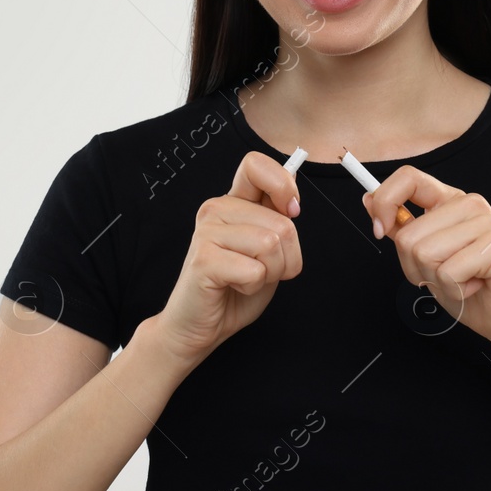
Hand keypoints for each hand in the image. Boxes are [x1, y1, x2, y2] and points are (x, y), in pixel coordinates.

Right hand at [152, 151, 303, 365]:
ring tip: (246, 279)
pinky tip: (234, 287)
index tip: (290, 212)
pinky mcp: (204, 259)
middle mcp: (216, 209)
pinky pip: (255, 270)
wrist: (199, 325)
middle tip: (261, 270)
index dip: (283, 186)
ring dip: (271, 273)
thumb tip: (292, 202)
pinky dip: (254, 286)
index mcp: (232, 202)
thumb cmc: (235, 287)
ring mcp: (207, 232)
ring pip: (272, 244)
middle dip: (287, 257)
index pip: (256, 165)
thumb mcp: (266, 249)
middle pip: (282, 222)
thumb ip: (277, 221)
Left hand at [362, 166, 490, 358]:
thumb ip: (401, 226)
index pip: (408, 177)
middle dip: (415, 267)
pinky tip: (474, 286)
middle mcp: (469, 204)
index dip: (384, 202)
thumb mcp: (424, 255)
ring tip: (460, 280)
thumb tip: (369, 198)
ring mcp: (485, 223)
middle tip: (443, 275)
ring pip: (425, 253)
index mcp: (449, 200)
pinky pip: (447, 273)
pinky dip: (454, 290)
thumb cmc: (466, 285)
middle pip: (410, 234)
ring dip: (435, 280)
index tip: (380, 230)